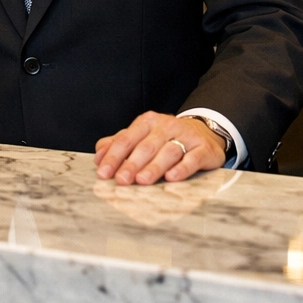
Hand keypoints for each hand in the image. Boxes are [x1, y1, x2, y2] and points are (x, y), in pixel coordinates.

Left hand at [93, 112, 225, 184]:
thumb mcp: (142, 136)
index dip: (113, 156)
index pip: (126, 139)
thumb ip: (120, 144)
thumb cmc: (166, 138)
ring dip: (154, 167)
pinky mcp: (204, 149)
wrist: (204, 132)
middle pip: (146, 146)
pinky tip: (172, 177)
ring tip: (142, 180)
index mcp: (147, 122)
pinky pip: (192, 158)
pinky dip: (182, 168)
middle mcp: (167, 126)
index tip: (103, 172)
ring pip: (168, 152)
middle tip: (121, 180)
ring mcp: (187, 136)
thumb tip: (99, 155)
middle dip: (132, 164)